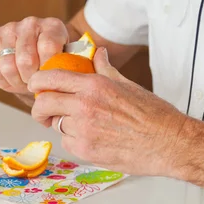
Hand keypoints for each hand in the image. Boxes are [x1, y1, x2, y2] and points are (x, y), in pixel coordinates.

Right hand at [0, 17, 68, 93]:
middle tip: (34, 84)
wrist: (37, 54)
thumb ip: (60, 69)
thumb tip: (51, 79)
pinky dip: (1, 80)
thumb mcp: (63, 64)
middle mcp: (31, 23)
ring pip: (7, 66)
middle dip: (30, 80)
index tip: (48, 78)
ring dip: (15, 82)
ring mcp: (10, 28)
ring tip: (23, 83)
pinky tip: (10, 80)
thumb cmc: (52, 61)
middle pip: (25, 60)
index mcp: (53, 26)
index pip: (48, 48)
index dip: (46, 69)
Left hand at [28, 47, 189, 175]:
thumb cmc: (153, 114)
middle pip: (43, 104)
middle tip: (44, 110)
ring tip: (80, 124)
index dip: (37, 81)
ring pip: (56, 126)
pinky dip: (74, 140)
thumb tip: (97, 52)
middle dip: (39, 108)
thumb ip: (106, 68)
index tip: (34, 84)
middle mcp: (85, 106)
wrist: (169, 142)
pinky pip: (68, 143)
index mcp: (95, 85)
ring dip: (62, 125)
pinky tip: (91, 137)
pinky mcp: (87, 151)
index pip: (51, 78)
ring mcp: (84, 130)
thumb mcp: (127, 84)